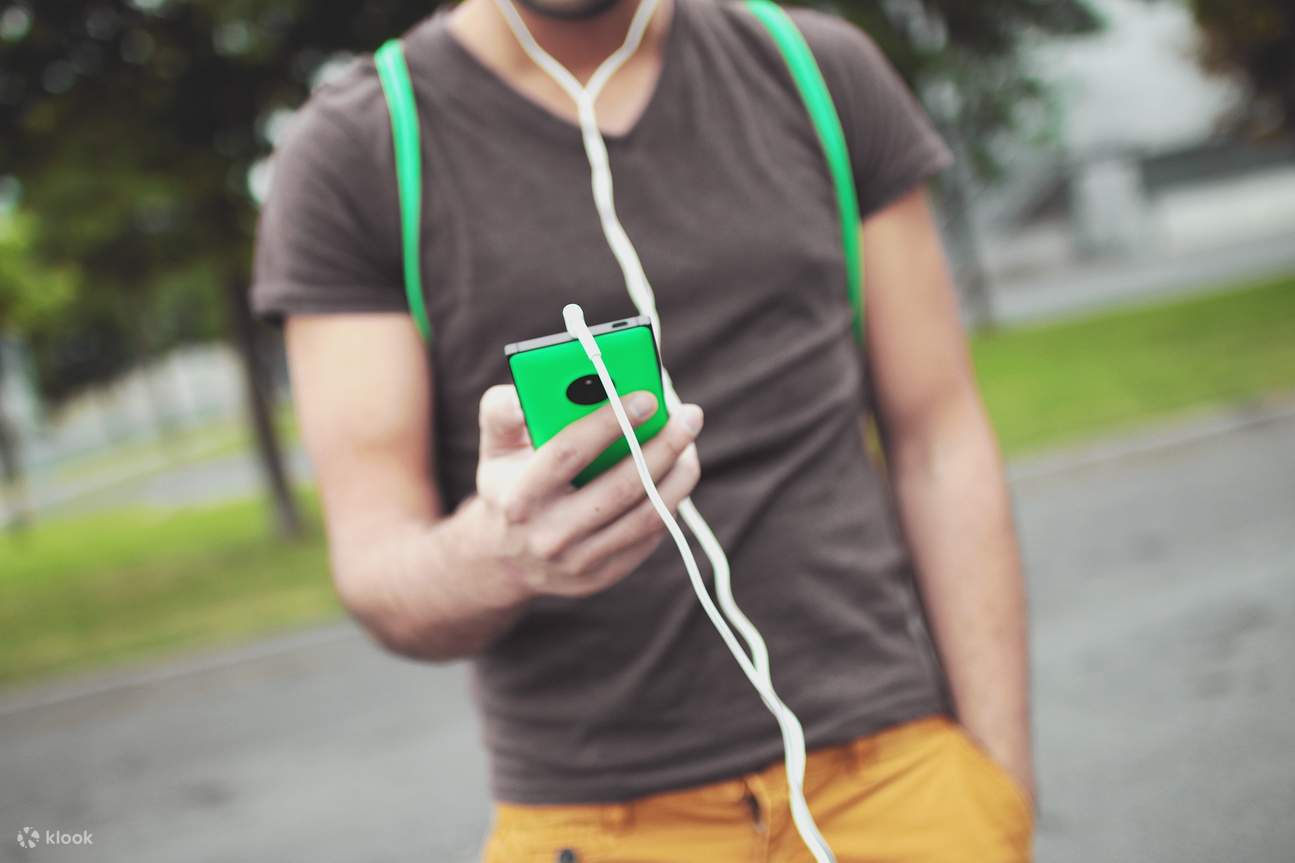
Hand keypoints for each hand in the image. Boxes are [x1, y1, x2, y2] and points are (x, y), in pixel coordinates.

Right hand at [467, 384, 702, 601]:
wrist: (504, 561)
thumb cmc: (508, 486)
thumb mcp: (494, 448)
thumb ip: (502, 412)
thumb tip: (528, 392)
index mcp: (520, 496)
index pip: (569, 453)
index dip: (610, 422)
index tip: (647, 397)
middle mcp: (550, 534)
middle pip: (621, 487)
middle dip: (663, 446)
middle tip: (689, 416)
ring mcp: (579, 561)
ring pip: (646, 516)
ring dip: (678, 476)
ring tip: (690, 443)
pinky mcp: (604, 576)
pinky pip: (650, 536)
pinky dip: (670, 500)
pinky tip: (677, 474)